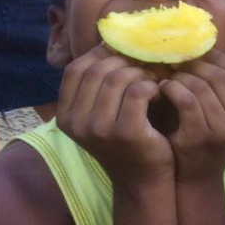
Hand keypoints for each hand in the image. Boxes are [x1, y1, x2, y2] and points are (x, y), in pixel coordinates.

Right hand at [56, 43, 173, 182]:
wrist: (144, 182)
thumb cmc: (128, 144)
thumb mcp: (104, 116)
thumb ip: (99, 87)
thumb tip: (110, 43)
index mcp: (66, 116)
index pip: (76, 70)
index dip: (99, 55)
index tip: (122, 52)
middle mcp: (77, 123)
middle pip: (97, 71)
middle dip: (123, 62)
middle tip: (144, 62)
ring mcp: (100, 128)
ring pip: (118, 79)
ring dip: (140, 73)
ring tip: (153, 78)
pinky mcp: (127, 132)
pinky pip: (138, 92)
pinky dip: (151, 86)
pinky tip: (159, 92)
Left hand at [161, 50, 224, 181]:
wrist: (195, 174)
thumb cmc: (205, 134)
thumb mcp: (222, 110)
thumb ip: (220, 83)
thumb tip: (203, 42)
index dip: (215, 56)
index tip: (194, 52)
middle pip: (219, 75)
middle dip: (193, 64)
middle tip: (174, 60)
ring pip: (201, 85)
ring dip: (180, 76)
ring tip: (167, 76)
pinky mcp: (202, 135)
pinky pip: (186, 98)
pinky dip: (172, 88)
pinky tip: (162, 89)